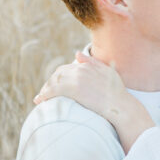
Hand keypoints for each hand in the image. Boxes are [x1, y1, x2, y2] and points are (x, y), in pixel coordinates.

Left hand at [34, 52, 152, 150]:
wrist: (120, 105)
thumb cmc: (117, 92)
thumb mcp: (107, 72)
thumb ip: (91, 62)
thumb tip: (76, 54)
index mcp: (87, 66)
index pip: (66, 69)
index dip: (57, 77)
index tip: (53, 85)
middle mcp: (80, 69)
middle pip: (58, 74)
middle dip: (50, 83)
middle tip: (44, 92)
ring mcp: (76, 79)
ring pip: (54, 82)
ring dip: (45, 89)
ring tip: (40, 98)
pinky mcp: (72, 90)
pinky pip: (53, 90)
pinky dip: (44, 94)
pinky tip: (39, 101)